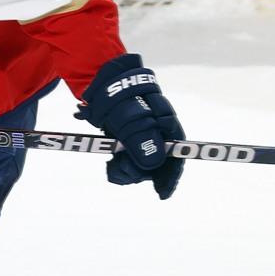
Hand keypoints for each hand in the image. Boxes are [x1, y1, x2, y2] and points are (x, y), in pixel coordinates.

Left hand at [74, 54, 184, 198]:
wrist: (98, 81)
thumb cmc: (118, 95)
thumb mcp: (128, 117)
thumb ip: (141, 139)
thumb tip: (153, 165)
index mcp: (165, 125)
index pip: (175, 156)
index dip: (170, 177)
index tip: (162, 194)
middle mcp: (158, 133)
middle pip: (157, 164)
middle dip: (138, 172)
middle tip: (118, 168)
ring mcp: (144, 137)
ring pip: (141, 165)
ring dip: (127, 170)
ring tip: (112, 165)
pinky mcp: (130, 141)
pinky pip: (130, 162)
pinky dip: (120, 167)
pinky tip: (111, 165)